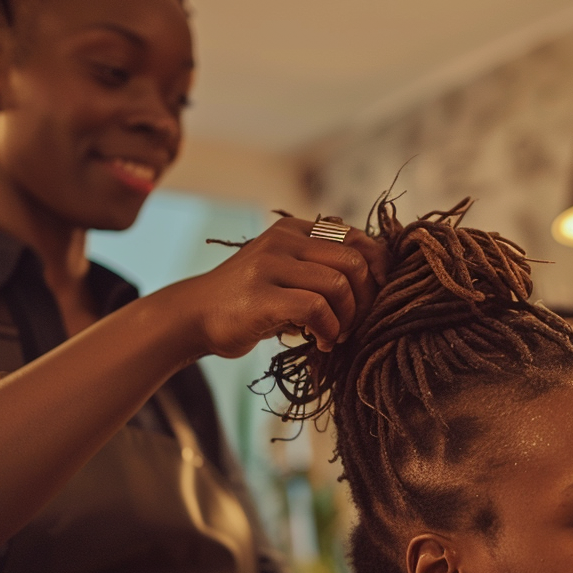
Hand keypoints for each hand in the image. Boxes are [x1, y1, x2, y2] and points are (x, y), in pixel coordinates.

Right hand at [177, 216, 389, 358]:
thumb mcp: (285, 271)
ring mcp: (270, 265)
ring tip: (337, 335)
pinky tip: (321, 342)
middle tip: (356, 324)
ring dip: (347, 319)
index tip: (379, 294)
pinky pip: (316, 309)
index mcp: (294, 229)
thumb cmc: (248, 300)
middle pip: (354, 262)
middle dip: (366, 299)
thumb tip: (377, 278)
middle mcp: (283, 239)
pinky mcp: (261, 296)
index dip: (378, 266)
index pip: (356, 238)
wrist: (193, 316)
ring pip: (338, 285)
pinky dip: (328, 330)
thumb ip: (319, 267)